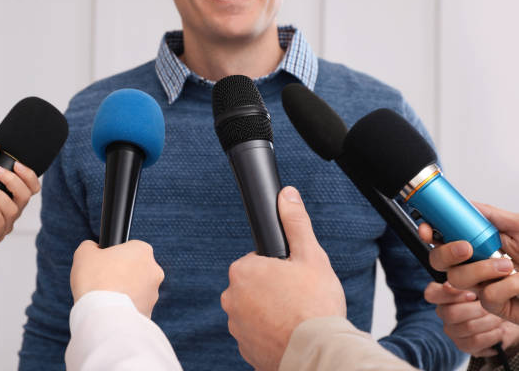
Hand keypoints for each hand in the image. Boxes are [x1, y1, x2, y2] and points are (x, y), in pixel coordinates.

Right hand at [70, 240, 164, 317]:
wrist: (102, 316)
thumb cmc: (94, 281)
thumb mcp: (84, 253)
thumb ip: (91, 246)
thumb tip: (93, 248)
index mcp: (143, 250)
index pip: (128, 248)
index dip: (113, 256)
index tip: (102, 264)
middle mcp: (154, 270)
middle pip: (134, 268)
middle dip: (120, 274)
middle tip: (102, 281)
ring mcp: (154, 293)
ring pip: (136, 288)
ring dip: (123, 291)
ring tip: (105, 297)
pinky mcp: (149, 312)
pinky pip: (135, 306)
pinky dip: (124, 307)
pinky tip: (111, 310)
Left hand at [220, 186, 345, 370]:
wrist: (317, 352)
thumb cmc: (314, 306)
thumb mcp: (310, 255)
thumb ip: (295, 222)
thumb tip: (287, 196)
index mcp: (243, 271)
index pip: (256, 261)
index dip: (278, 267)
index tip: (293, 277)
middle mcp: (232, 299)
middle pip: (254, 286)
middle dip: (273, 289)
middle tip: (297, 296)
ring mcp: (236, 326)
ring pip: (255, 310)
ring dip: (271, 312)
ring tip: (296, 316)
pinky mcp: (245, 349)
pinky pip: (257, 334)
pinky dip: (270, 333)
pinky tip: (289, 333)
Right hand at [420, 203, 518, 324]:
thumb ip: (493, 216)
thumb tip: (467, 205)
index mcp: (480, 243)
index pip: (443, 238)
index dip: (430, 232)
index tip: (427, 228)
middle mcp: (477, 265)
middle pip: (439, 261)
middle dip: (446, 252)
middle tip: (467, 247)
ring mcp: (484, 286)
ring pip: (458, 279)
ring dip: (482, 269)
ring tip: (509, 266)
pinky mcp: (496, 306)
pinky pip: (487, 296)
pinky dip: (507, 286)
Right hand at [424, 281, 512, 355]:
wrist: (507, 316)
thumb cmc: (493, 296)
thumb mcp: (483, 283)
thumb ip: (470, 281)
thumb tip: (456, 283)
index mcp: (443, 294)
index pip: (431, 293)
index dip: (449, 295)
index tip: (472, 294)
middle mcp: (443, 312)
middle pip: (450, 313)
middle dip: (477, 310)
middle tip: (492, 306)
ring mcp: (452, 330)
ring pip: (467, 327)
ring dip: (489, 322)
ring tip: (498, 317)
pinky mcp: (463, 345)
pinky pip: (476, 341)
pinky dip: (492, 335)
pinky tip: (498, 330)